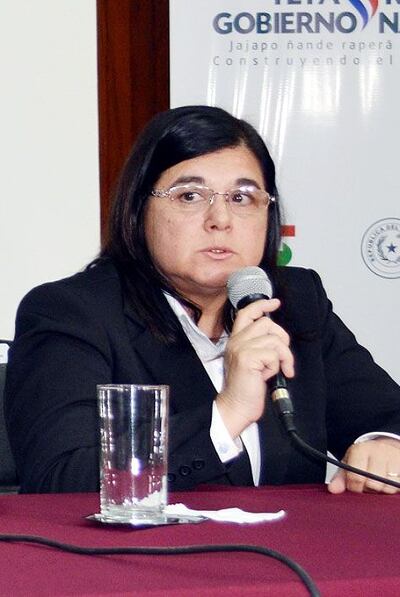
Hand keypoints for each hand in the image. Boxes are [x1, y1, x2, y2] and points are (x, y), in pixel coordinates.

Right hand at [216, 298, 294, 437]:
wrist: (236, 406)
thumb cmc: (246, 388)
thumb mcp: (251, 361)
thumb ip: (258, 346)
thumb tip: (277, 336)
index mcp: (236, 340)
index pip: (247, 313)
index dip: (262, 305)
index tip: (275, 302)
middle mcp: (236, 341)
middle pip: (267, 323)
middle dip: (283, 339)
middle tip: (283, 357)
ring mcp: (241, 348)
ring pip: (274, 339)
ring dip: (283, 356)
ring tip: (278, 370)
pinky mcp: (247, 358)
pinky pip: (273, 354)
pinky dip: (276, 366)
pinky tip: (267, 376)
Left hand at [328, 438, 399, 494]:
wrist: (386, 448)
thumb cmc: (365, 458)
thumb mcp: (349, 464)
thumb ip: (340, 478)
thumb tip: (332, 490)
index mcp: (361, 450)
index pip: (356, 477)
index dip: (354, 487)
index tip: (355, 486)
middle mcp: (379, 451)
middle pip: (373, 483)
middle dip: (369, 489)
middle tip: (368, 485)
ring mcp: (395, 458)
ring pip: (388, 487)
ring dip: (382, 490)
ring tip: (379, 483)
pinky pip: (398, 487)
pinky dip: (393, 489)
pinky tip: (389, 483)